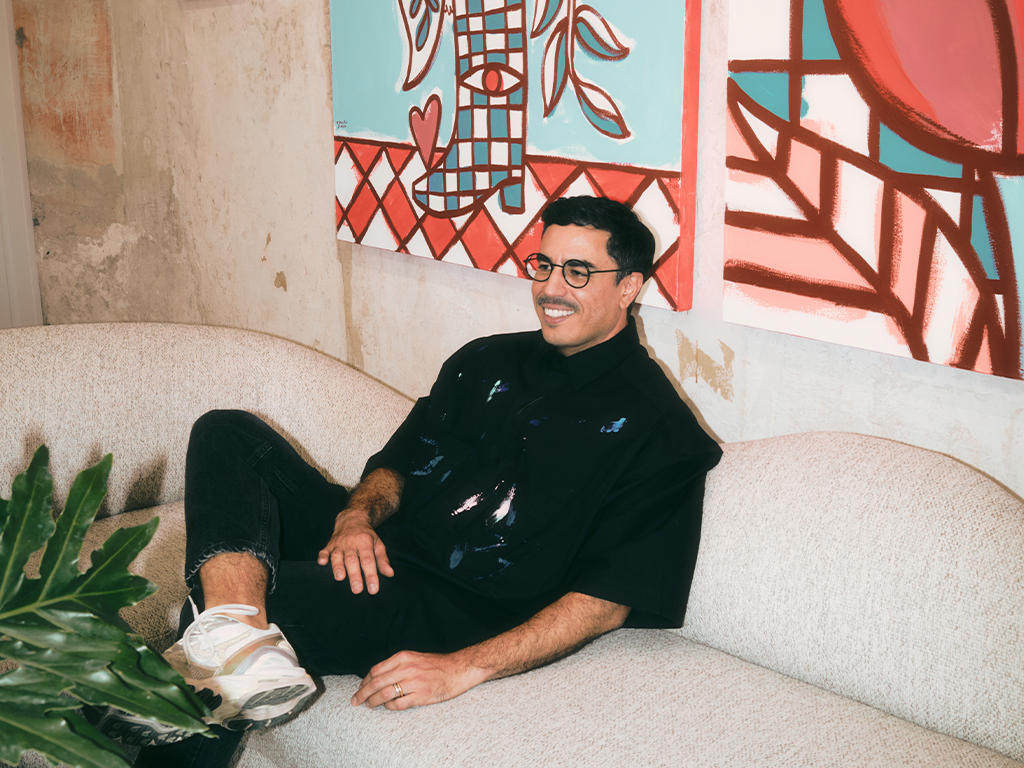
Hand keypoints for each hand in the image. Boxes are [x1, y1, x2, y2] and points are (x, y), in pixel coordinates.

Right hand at [316, 508, 393, 593]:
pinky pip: (324, 549)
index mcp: (365, 542)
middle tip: (357, 590)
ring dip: (337, 566)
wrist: (352, 518)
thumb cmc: (367, 536)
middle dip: (354, 575)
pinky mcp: (329, 544)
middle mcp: (351, 542)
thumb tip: (390, 574)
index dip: (371, 575)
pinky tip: (321, 563)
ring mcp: (339, 543)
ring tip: (339, 578)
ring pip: (337, 555)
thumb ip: (383, 560)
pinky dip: (322, 556)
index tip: (373, 590)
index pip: (368, 560)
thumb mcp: (378, 544)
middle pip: (352, 560)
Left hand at [351, 650, 488, 710]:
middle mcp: (407, 668)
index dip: (364, 681)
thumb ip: (397, 665)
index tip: (360, 687)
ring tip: (368, 706)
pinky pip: (399, 704)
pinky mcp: (422, 695)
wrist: (459, 668)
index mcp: (403, 657)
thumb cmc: (437, 664)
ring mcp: (414, 682)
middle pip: (376, 683)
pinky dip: (390, 707)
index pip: (376, 670)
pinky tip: (388, 707)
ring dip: (373, 702)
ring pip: (384, 694)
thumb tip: (378, 676)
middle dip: (362, 693)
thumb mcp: (415, 657)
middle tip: (355, 701)